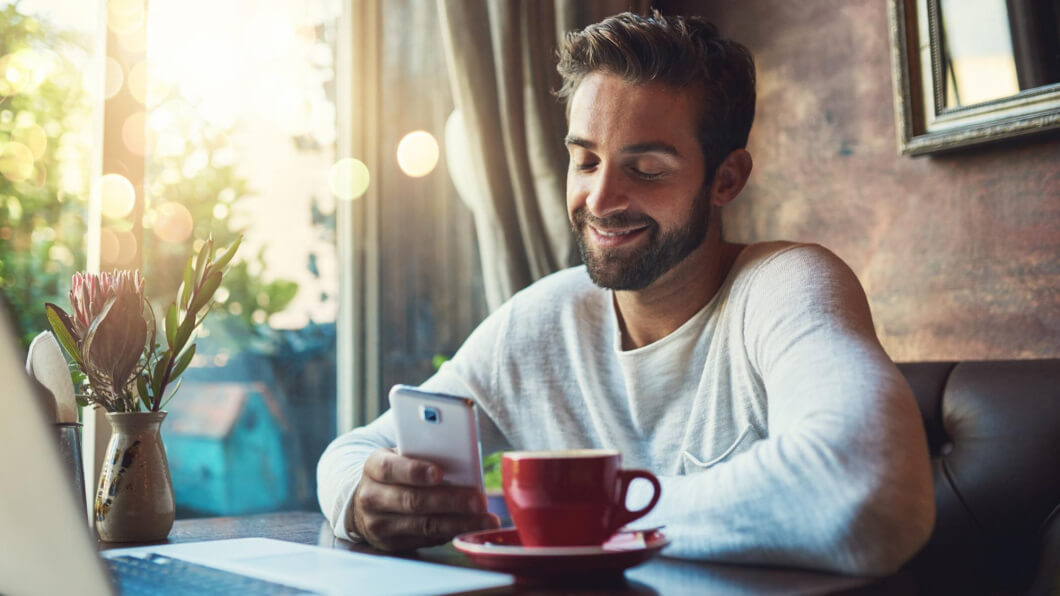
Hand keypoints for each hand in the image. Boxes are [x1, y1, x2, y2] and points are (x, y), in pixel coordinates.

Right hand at [350, 448, 499, 550]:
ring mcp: (379, 525)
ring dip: (459, 522)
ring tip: (486, 518)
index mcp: (373, 467)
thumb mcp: (399, 457)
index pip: (390, 469)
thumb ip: (421, 456)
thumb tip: (461, 459)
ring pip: (424, 525)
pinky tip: (472, 528)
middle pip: (413, 501)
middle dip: (450, 501)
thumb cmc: (395, 473)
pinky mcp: (391, 544)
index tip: (439, 473)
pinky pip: (427, 540)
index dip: (415, 471)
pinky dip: (453, 533)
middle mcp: (371, 498)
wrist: (366, 501)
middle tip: (479, 500)